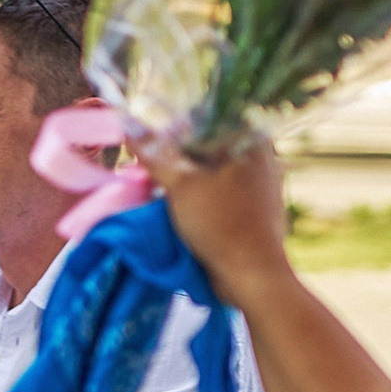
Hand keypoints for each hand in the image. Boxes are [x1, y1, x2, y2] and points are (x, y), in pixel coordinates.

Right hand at [132, 132, 293, 309]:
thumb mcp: (180, 185)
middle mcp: (263, 159)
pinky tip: (180, 204)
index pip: (212, 116)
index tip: (155, 135)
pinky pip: (223, 192)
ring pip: (217, 170)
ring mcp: (262, 186)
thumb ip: (154, 154)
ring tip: (161, 183)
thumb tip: (127, 125)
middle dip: (181, 153)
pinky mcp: (256, 210)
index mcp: (253, 142)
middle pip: (213, 144)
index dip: (180, 123)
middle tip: (152, 161)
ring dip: (189, 176)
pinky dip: (201, 194)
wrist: (251, 275)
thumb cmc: (219, 223)